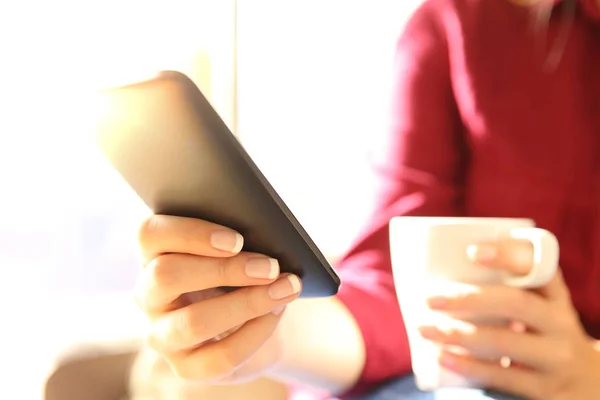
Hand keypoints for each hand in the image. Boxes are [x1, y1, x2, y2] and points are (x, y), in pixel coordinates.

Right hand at [134, 215, 301, 383]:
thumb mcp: (235, 252)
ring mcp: (162, 335)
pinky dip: (257, 332)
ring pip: (192, 322)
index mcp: (154, 254)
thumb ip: (235, 240)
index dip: (190, 234)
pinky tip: (278, 312)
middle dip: (225, 270)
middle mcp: (148, 295)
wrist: (257, 320)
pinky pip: (220, 356)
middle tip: (270, 267)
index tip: (237, 240)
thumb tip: (263, 234)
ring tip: (284, 289)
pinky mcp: (186, 367)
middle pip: (165, 276)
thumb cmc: (242, 273)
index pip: (149, 234)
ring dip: (247, 303)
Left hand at [418, 239, 599, 399]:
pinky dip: (468, 366)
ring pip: (505, 341)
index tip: (472, 252)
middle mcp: (559, 322)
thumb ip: (507, 287)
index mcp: (554, 295)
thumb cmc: (543, 333)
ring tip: (425, 329)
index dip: (507, 256)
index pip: (538, 267)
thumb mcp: (540, 307)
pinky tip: (443, 357)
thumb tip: (439, 270)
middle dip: (469, 299)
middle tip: (430, 299)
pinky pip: (503, 376)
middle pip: (515, 303)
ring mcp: (555, 357)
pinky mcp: (544, 388)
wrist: (587, 384)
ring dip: (459, 335)